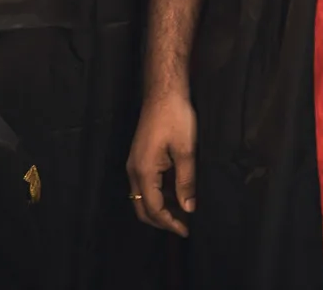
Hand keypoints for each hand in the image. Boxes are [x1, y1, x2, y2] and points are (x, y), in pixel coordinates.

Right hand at [126, 89, 196, 235]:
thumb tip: (188, 208)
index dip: (169, 223)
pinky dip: (160, 195)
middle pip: (143, 207)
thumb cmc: (175, 117)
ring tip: (183, 213)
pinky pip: (146, 185)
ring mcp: (135, 164)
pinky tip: (177, 194)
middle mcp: (134, 170)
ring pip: (144, 197)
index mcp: (143, 171)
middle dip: (162, 220)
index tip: (187, 230)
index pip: (153, 208)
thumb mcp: (186, 150)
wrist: (163, 92)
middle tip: (184, 226)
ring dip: (161, 208)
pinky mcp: (140, 157)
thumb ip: (186, 181)